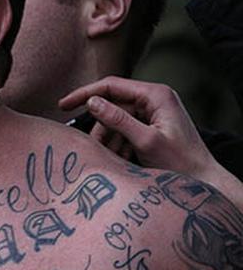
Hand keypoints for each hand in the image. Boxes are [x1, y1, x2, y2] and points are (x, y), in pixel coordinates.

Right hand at [59, 77, 214, 175]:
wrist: (205, 183)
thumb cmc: (182, 163)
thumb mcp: (146, 141)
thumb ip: (117, 119)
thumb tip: (92, 102)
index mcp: (156, 95)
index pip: (111, 85)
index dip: (85, 94)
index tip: (64, 105)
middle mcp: (154, 99)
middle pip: (113, 104)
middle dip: (101, 126)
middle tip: (92, 145)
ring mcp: (154, 113)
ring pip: (117, 119)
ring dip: (110, 138)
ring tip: (114, 157)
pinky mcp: (153, 126)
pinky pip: (126, 129)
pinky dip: (120, 143)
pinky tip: (123, 158)